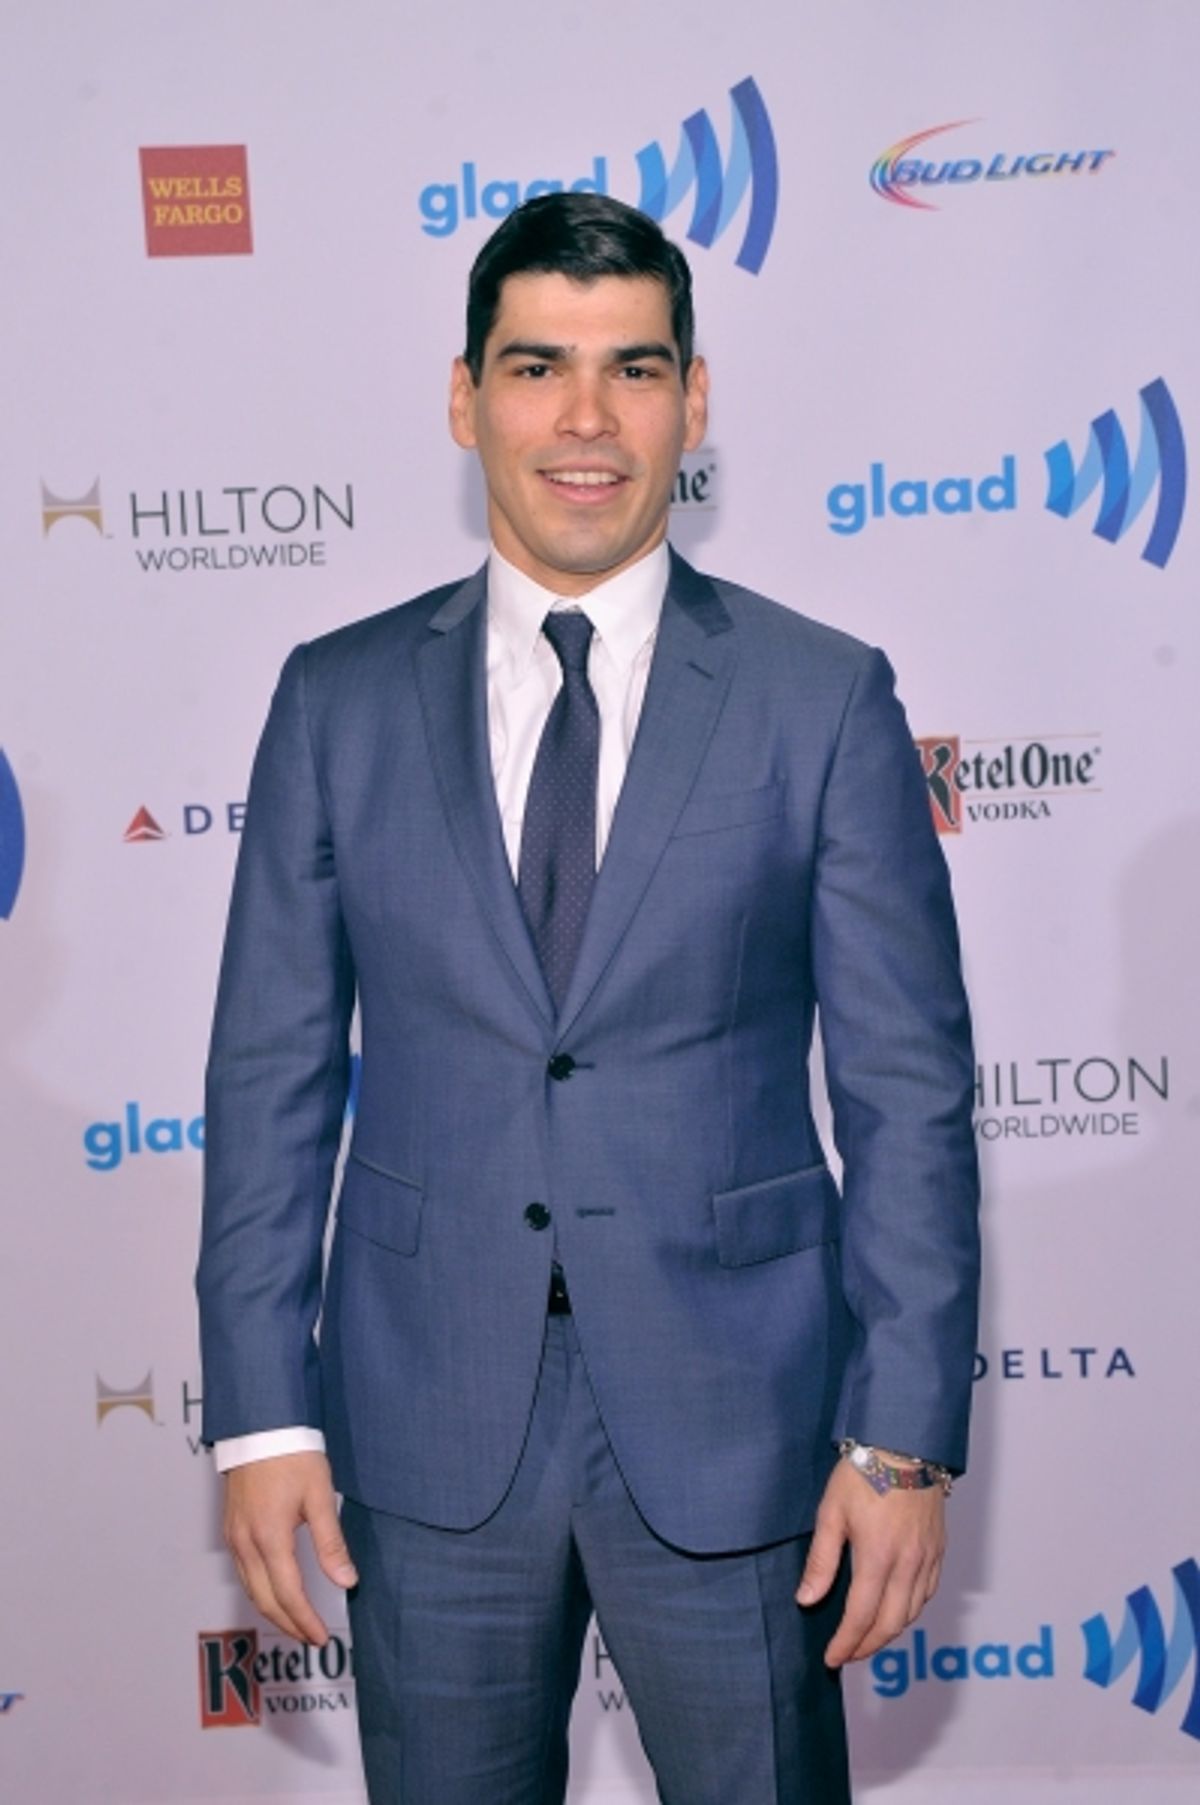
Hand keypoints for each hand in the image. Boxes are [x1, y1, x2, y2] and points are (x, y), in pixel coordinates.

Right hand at [223, 1451, 357, 1645]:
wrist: (260, 1426)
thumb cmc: (292, 1455)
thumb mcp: (319, 1495)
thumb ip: (331, 1543)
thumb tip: (346, 1582)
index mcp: (269, 1536)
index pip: (287, 1594)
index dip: (305, 1620)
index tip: (321, 1638)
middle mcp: (245, 1542)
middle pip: (264, 1599)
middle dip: (289, 1624)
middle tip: (312, 1638)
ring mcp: (234, 1537)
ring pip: (251, 1589)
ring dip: (274, 1611)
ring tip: (298, 1623)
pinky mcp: (231, 1529)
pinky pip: (244, 1572)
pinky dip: (261, 1591)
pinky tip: (276, 1592)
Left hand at [796, 1456, 944, 1666]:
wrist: (905, 1442)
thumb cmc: (864, 1471)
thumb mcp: (832, 1511)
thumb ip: (821, 1560)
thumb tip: (807, 1599)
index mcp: (878, 1556)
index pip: (861, 1617)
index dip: (845, 1643)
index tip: (831, 1658)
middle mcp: (908, 1564)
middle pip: (890, 1624)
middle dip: (867, 1647)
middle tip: (847, 1655)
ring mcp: (928, 1558)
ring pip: (912, 1613)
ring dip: (889, 1633)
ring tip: (867, 1638)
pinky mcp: (939, 1549)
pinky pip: (928, 1593)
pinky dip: (911, 1611)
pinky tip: (896, 1611)